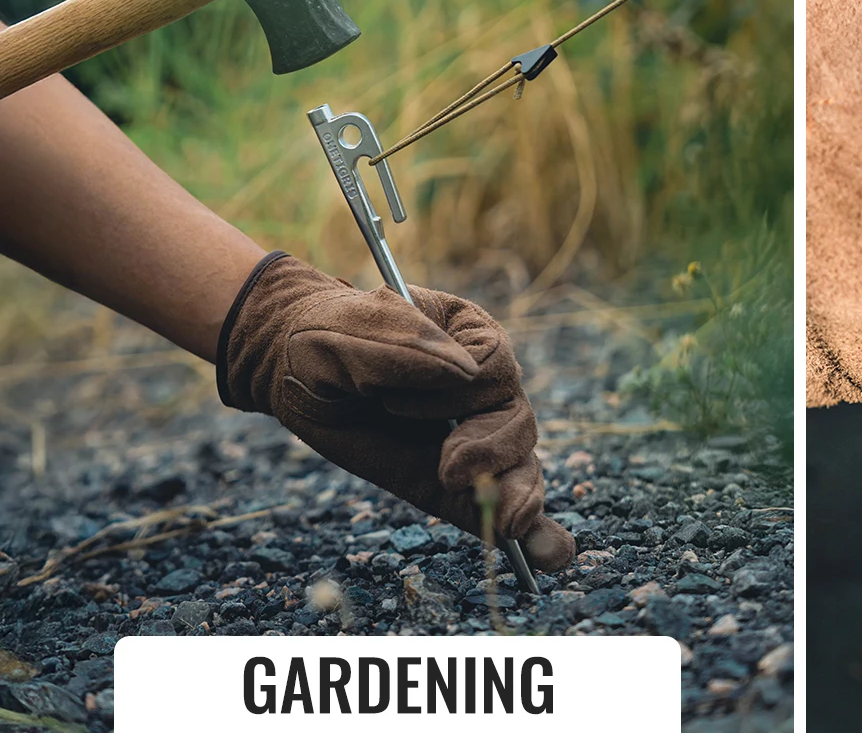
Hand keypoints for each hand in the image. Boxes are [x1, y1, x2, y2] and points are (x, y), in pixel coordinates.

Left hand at [218, 253, 574, 570]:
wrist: (292, 369)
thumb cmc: (324, 336)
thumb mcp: (349, 330)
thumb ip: (404, 345)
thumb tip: (465, 373)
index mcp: (469, 336)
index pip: (493, 365)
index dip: (456, 391)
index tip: (392, 404)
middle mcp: (482, 384)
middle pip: (517, 419)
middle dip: (490, 451)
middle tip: (446, 468)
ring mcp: (469, 435)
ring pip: (518, 463)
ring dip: (515, 492)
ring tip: (507, 524)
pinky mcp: (446, 480)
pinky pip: (493, 503)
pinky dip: (529, 528)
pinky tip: (550, 551)